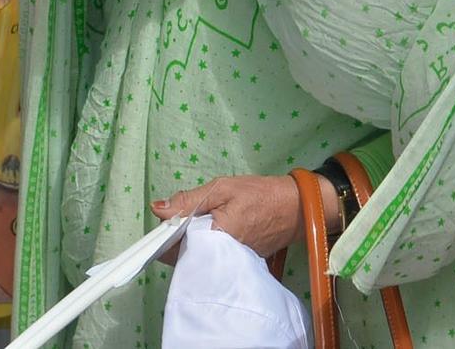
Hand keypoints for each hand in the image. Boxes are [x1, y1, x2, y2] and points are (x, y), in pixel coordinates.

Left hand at [151, 174, 335, 257]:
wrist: (297, 207)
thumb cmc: (260, 194)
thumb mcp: (222, 189)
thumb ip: (188, 200)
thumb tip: (157, 209)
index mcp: (213, 241)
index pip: (172, 251)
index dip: (164, 236)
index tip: (167, 222)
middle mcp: (218, 261)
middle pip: (183, 256)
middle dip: (178, 239)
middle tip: (187, 218)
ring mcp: (228, 265)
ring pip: (197, 258)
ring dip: (192, 242)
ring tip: (201, 222)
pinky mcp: (235, 264)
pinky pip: (212, 259)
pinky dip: (208, 247)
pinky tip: (213, 230)